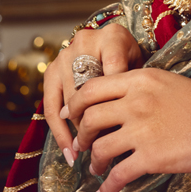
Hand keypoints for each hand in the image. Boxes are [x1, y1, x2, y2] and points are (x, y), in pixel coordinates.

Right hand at [43, 24, 143, 158]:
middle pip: (88, 90)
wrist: (113, 45)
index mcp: (112, 37)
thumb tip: (127, 126)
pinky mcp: (50, 70)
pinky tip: (70, 151)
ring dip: (79, 130)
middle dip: (97, 122)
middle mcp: (84, 42)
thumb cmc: (131, 60)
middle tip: (107, 148)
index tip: (122, 131)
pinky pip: (51, 106)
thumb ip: (133, 87)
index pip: (114, 72)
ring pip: (70, 101)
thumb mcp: (140, 66)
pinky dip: (60, 132)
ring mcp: (64, 56)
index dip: (117, 102)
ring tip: (88, 154)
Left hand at [67, 68, 190, 191]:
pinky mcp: (150, 157)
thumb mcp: (169, 83)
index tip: (71, 116)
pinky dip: (105, 189)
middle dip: (81, 135)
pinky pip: (117, 176)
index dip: (75, 104)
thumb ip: (141, 88)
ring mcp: (142, 129)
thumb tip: (117, 102)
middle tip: (82, 145)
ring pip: (99, 148)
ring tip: (96, 168)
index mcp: (140, 80)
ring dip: (93, 162)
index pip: (92, 87)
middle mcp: (136, 102)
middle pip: (89, 118)